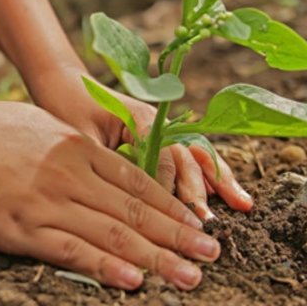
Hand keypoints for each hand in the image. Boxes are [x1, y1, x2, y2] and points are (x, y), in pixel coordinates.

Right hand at [0, 98, 220, 289]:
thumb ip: (72, 149)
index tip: (199, 225)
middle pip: (136, 211)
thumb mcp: (39, 126)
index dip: (173, 207)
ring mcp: (46, 200)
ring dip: (157, 257)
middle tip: (212, 255)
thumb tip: (98, 165)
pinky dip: (106, 267)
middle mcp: (70, 173)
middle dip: (179, 236)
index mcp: (76, 147)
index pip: (138, 183)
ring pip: (113, 234)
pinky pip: (71, 250)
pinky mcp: (20, 226)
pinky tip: (134, 280)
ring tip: (190, 275)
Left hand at [26, 65, 252, 220]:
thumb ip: (105, 162)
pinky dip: (209, 174)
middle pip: (186, 158)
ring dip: (218, 181)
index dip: (168, 190)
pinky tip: (230, 194)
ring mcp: (162, 128)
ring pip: (196, 156)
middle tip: (209, 222)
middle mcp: (158, 122)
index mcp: (140, 119)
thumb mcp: (80, 137)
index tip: (173, 218)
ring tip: (243, 204)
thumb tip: (121, 198)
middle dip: (199, 191)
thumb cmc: (66, 107)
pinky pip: (189, 156)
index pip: (163, 159)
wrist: (63, 82)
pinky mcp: (159, 136)